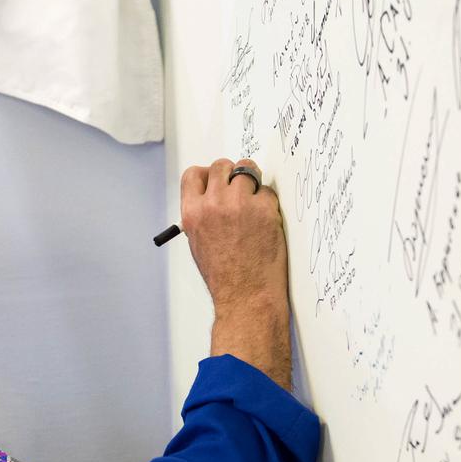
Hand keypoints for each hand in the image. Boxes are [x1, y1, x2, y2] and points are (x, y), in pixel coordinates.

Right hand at [180, 158, 286, 312]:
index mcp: (192, 214)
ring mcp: (239, 204)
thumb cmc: (224, 277)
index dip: (207, 175)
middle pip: (221, 165)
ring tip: (255, 204)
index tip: (217, 180)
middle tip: (241, 188)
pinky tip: (267, 221)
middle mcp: (213, 205)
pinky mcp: (264, 209)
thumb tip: (213, 196)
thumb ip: (202, 215)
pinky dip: (269, 202)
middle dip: (232, 173)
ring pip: (247, 170)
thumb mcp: (198, 243)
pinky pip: (268, 191)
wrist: (246, 296)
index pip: (193, 174)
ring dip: (253, 183)